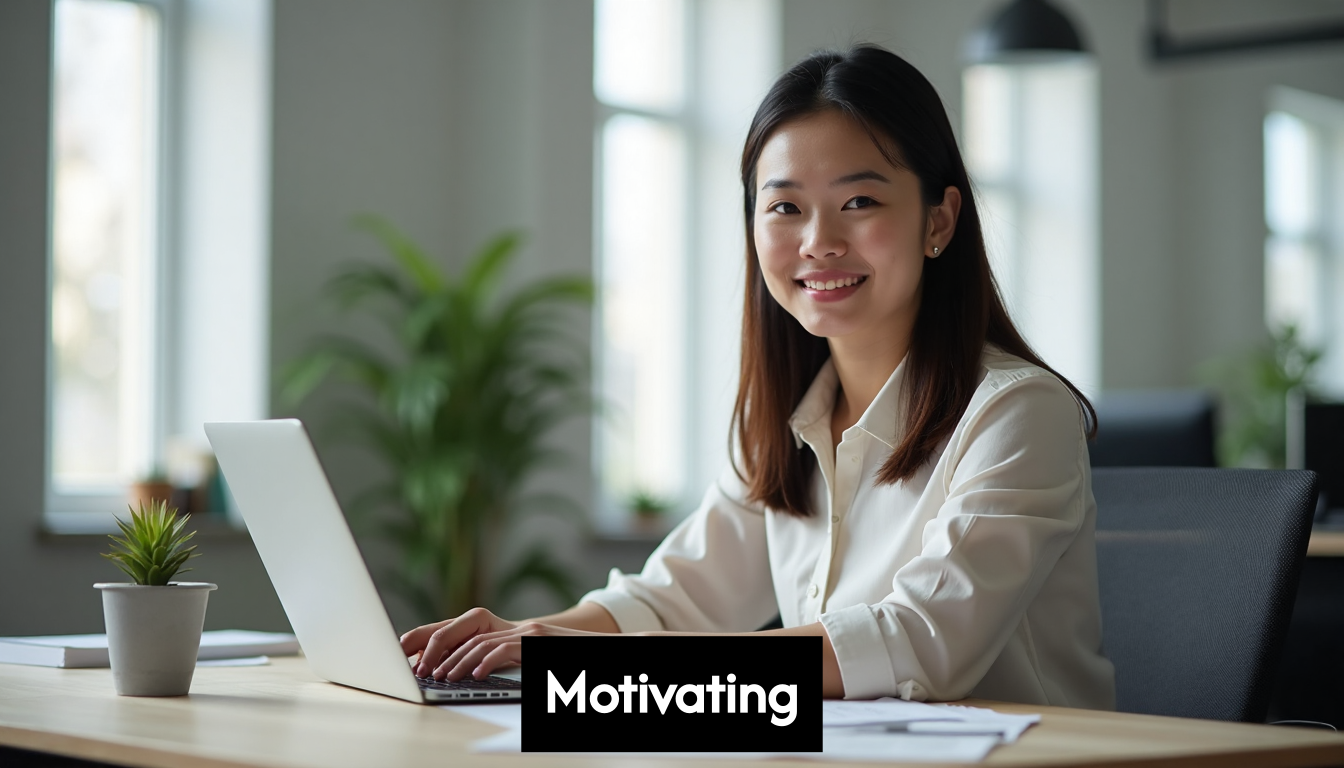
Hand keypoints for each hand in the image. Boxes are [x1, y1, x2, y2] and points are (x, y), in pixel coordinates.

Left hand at [401, 607, 607, 680]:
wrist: (612, 649)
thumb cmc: (577, 659)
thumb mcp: (541, 663)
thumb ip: (518, 665)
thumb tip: (485, 675)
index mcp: (520, 634)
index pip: (477, 637)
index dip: (450, 649)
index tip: (431, 663)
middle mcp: (523, 629)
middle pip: (473, 637)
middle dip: (445, 654)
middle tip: (428, 671)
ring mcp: (531, 634)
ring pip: (484, 643)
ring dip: (459, 661)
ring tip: (444, 676)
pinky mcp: (539, 642)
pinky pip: (506, 650)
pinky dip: (487, 661)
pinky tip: (475, 674)